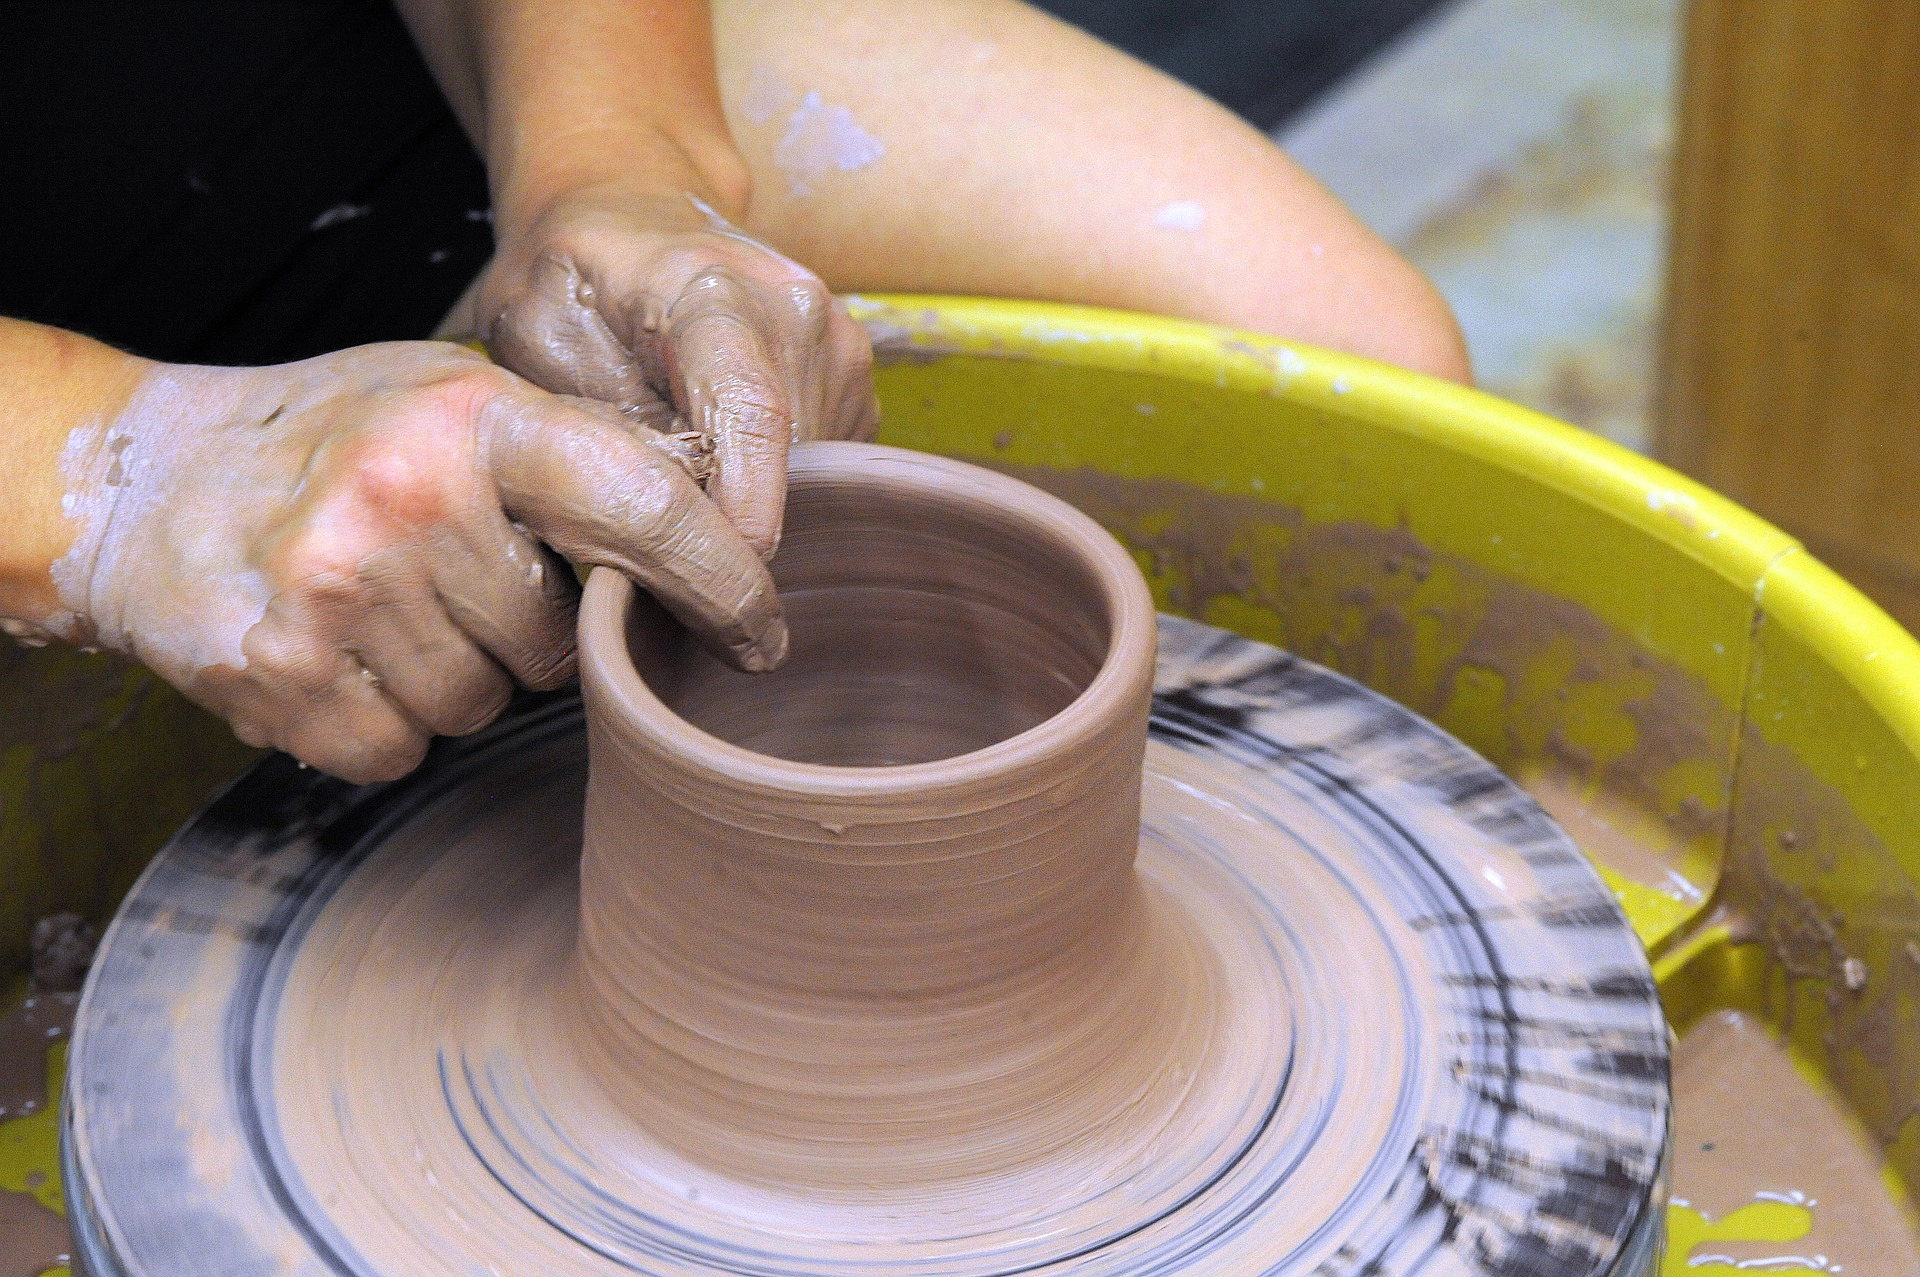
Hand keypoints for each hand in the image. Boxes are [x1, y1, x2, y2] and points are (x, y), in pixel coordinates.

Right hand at [49, 342, 784, 781]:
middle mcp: (407, 495)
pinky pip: (402, 749)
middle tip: (450, 575)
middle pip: (557, 640)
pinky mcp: (280, 678)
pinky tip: (341, 654)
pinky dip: (384, 721)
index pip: (643, 502)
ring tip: (384, 604)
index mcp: (471, 416)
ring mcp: (338, 591)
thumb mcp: (450, 398)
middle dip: (523, 628)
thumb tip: (719, 531)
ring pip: (483, 704)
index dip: (721, 578)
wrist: (139, 482)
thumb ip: (567, 454)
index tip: (764, 633)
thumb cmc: (328, 437)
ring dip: (453, 674)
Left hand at [461, 183, 878, 554]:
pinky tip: (717, 460)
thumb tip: (658, 522)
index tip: (721, 585)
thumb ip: (598, 426)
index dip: (744, 514)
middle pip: (788, 466)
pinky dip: (773, 487)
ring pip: (813, 479)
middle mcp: (800, 311)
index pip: (753, 417)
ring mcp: (840, 344)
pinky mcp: (854, 380)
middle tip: (655, 540)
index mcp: (714, 290)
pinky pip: (825, 469)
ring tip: (678, 480)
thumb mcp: (535, 340)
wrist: (626, 209)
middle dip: (729, 523)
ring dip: (749, 504)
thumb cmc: (571, 276)